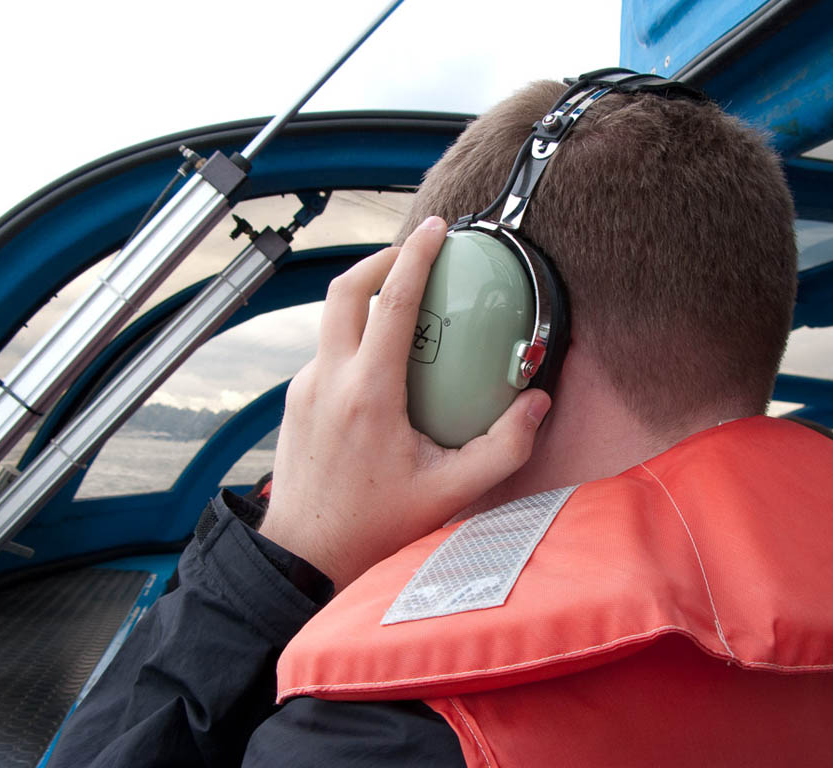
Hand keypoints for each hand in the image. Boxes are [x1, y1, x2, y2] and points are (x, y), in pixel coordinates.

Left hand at [260, 216, 550, 591]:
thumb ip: (504, 448)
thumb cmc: (377, 525)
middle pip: (346, 289)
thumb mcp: (451, 492)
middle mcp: (329, 379)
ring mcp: (306, 387)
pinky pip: (326, 349)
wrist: (307, 553)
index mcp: (368, 393)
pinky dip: (354, 335)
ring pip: (332, 317)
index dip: (416, 255)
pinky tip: (383, 359)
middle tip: (415, 252)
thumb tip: (536, 403)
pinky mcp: (295, 399)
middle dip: (381, 258)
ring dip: (365, 296)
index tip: (437, 231)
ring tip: (404, 301)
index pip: (393, 302)